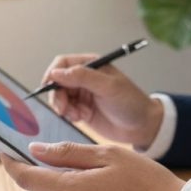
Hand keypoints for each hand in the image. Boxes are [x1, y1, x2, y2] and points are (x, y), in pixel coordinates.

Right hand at [44, 54, 163, 147]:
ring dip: (64, 107)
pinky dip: (70, 115)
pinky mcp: (82, 110)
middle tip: (63, 109)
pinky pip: (66, 110)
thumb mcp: (108, 87)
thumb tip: (56, 73)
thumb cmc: (130, 102)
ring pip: (59, 98)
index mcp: (91, 65)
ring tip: (78, 115)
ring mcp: (82, 94)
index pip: (63, 63)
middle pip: (57, 82)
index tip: (48, 86)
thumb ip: (82, 77)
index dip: (53, 73)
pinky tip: (82, 118)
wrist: (142, 126)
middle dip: (57, 95)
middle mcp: (84, 78)